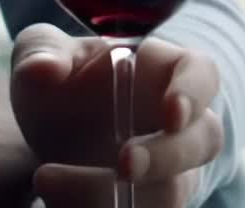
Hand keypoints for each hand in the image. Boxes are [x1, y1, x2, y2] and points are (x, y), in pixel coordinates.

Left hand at [10, 24, 223, 206]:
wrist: (52, 130)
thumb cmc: (60, 77)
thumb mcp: (41, 53)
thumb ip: (41, 52)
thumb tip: (44, 70)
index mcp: (159, 69)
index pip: (200, 72)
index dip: (194, 92)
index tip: (172, 113)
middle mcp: (177, 123)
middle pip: (203, 141)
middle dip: (168, 157)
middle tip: (124, 165)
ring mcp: (170, 171)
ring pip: (173, 193)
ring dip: (128, 200)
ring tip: (51, 183)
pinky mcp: (150, 205)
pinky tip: (60, 206)